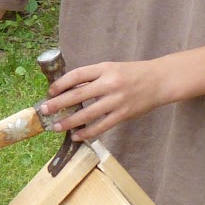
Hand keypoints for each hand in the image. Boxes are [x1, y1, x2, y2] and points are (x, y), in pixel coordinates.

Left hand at [42, 59, 168, 143]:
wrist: (159, 81)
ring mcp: (116, 101)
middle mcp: (109, 84)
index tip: (50, 92)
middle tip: (44, 110)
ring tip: (56, 126)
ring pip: (86, 114)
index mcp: (104, 69)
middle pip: (77, 96)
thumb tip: (69, 90)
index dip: (60, 84)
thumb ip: (92, 78)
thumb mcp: (111, 69)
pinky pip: (101, 127)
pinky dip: (87, 133)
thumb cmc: (132, 74)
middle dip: (57, 104)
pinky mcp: (123, 115)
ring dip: (68, 122)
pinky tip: (76, 136)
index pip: (76, 76)